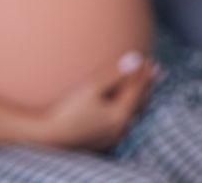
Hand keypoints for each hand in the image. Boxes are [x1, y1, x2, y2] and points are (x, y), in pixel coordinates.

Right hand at [29, 50, 158, 151]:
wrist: (46, 137)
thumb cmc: (67, 111)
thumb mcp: (91, 87)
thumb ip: (115, 73)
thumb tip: (137, 59)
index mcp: (121, 114)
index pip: (138, 89)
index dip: (144, 73)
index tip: (150, 59)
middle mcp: (120, 128)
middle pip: (139, 103)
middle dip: (147, 86)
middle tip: (155, 71)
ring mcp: (111, 137)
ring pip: (132, 116)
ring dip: (139, 100)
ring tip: (144, 88)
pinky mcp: (102, 142)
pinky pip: (122, 124)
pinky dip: (127, 111)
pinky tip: (123, 110)